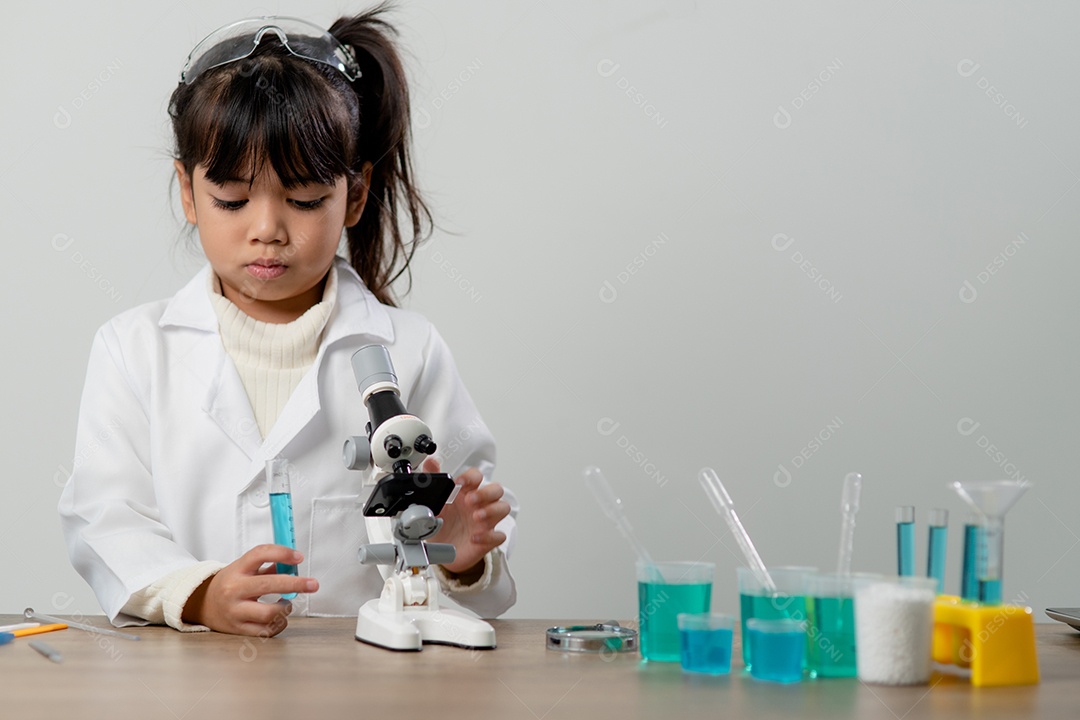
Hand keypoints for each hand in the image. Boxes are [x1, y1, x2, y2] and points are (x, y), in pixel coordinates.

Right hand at [182, 545, 318, 635]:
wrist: (202, 605)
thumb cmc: (230, 584)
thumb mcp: (244, 569)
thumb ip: (268, 565)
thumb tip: (295, 564)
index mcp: (236, 569)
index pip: (260, 554)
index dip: (282, 553)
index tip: (299, 557)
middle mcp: (234, 590)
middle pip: (268, 584)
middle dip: (295, 584)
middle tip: (313, 584)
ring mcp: (235, 611)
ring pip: (269, 613)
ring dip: (286, 608)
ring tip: (287, 603)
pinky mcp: (238, 629)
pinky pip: (266, 630)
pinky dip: (279, 624)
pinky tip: (279, 617)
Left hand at [423, 458, 509, 576]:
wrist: (440, 549)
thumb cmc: (443, 523)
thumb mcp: (435, 501)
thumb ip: (434, 480)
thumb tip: (430, 461)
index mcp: (467, 492)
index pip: (477, 476)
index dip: (471, 477)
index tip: (459, 483)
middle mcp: (479, 504)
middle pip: (496, 489)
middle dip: (486, 493)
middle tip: (470, 499)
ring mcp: (486, 521)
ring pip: (503, 508)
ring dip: (492, 510)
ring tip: (476, 516)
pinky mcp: (488, 539)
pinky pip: (498, 535)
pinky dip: (489, 536)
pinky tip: (475, 538)